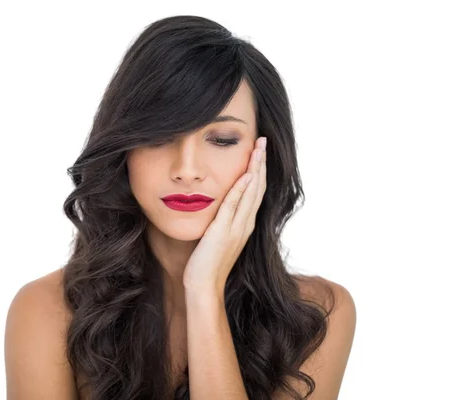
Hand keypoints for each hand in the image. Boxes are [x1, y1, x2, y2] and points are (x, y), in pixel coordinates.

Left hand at [182, 136, 266, 294]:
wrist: (204, 286)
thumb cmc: (207, 264)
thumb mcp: (218, 237)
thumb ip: (221, 221)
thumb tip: (218, 205)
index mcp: (244, 224)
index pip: (255, 191)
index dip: (259, 170)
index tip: (259, 151)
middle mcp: (245, 224)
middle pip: (258, 187)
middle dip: (261, 162)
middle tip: (264, 140)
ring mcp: (236, 228)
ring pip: (251, 193)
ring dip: (255, 168)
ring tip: (259, 148)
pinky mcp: (223, 232)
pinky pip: (234, 206)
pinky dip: (242, 189)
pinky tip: (246, 174)